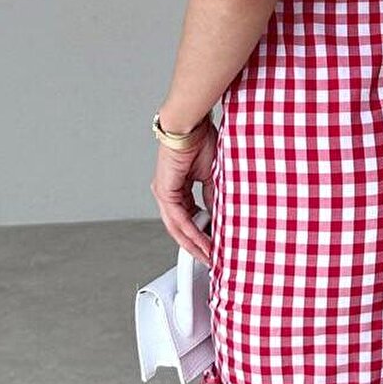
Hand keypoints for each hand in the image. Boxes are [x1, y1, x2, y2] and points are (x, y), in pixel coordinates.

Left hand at [151, 119, 217, 264]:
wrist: (191, 125)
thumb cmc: (201, 141)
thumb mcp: (212, 176)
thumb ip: (213, 197)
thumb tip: (219, 214)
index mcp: (177, 188)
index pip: (188, 217)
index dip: (201, 233)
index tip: (215, 244)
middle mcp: (167, 192)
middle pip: (180, 227)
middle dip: (196, 245)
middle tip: (210, 258)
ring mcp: (163, 193)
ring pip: (178, 227)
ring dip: (194, 243)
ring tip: (209, 255)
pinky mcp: (164, 191)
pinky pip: (178, 219)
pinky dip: (192, 232)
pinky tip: (203, 241)